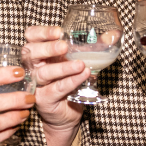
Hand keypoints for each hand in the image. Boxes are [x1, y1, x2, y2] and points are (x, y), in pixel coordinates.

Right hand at [23, 25, 88, 145]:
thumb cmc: (71, 83)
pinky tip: (83, 76)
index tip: (59, 31)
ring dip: (62, 67)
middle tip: (64, 46)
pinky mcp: (44, 100)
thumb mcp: (81, 61)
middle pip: (31, 53)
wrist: (68, 113)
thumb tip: (114, 34)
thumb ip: (94, 47)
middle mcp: (34, 67)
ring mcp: (37, 84)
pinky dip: (70, 82)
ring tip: (80, 65)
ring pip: (43, 73)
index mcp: (40, 53)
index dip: (41, 32)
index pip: (32, 36)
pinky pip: (56, 89)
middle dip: (48, 48)